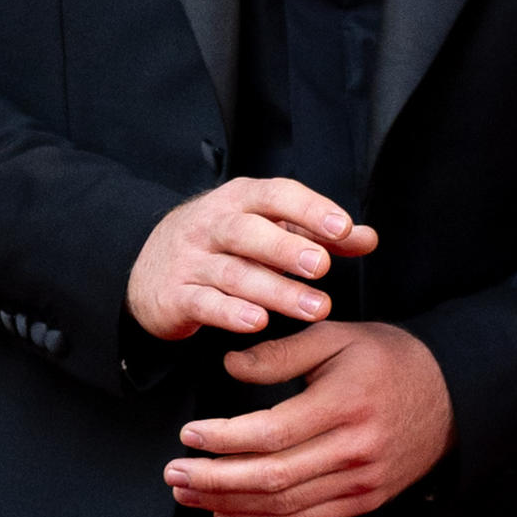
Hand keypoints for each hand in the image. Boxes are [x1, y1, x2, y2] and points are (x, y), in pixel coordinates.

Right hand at [128, 174, 373, 346]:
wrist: (149, 269)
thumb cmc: (224, 245)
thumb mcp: (268, 229)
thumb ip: (317, 234)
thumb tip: (367, 238)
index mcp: (240, 200)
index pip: (275, 195)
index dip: (309, 209)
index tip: (343, 228)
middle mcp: (212, 225)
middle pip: (248, 232)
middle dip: (287, 248)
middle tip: (322, 267)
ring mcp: (191, 261)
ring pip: (233, 273)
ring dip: (275, 291)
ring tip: (314, 307)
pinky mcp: (176, 296)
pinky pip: (204, 303)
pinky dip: (230, 313)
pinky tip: (257, 322)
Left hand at [166, 319, 451, 516]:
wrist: (451, 396)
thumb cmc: (388, 359)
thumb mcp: (338, 336)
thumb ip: (282, 350)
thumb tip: (230, 367)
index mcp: (347, 403)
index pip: (273, 432)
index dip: (224, 439)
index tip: (189, 434)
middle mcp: (356, 449)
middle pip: (272, 478)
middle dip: (214, 479)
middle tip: (174, 472)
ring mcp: (362, 482)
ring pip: (284, 507)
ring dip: (228, 504)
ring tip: (188, 493)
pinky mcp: (364, 501)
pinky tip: (226, 515)